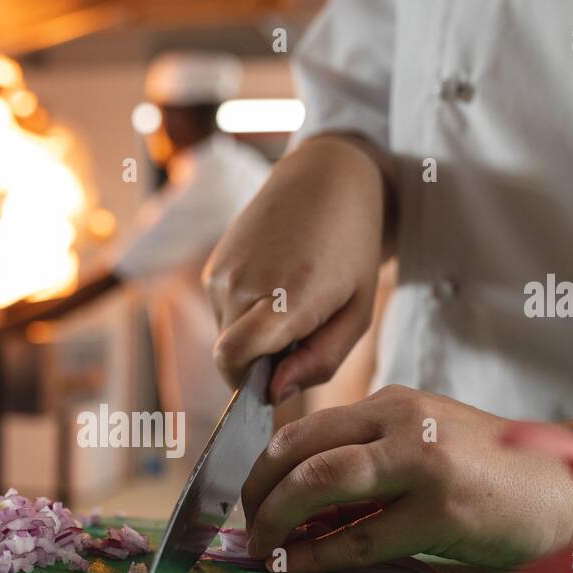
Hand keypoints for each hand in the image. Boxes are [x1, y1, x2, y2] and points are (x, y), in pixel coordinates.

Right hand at [204, 134, 388, 403]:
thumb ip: (320, 361)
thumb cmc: (352, 250)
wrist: (326, 179)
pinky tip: (275, 285)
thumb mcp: (358, 313)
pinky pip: (223, 314)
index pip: (233, 358)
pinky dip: (245, 315)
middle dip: (260, 361)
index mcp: (287, 295)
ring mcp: (222, 273)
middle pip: (231, 357)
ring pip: (225, 337)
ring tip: (290, 300)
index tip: (275, 380)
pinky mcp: (213, 267)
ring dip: (254, 336)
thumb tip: (274, 392)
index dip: (248, 383)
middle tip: (301, 331)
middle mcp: (243, 284)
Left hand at [241, 386, 572, 572]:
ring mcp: (423, 460)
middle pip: (297, 451)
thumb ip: (370, 464)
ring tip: (262, 550)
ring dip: (277, 522)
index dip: (261, 470)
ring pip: (318, 485)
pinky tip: (298, 567)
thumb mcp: (428, 447)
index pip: (301, 430)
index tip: (247, 502)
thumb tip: (298, 508)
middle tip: (246, 530)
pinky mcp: (444, 507)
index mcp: (393, 405)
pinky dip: (317, 555)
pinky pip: (359, 537)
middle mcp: (402, 421)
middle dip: (257, 495)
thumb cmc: (498, 475)